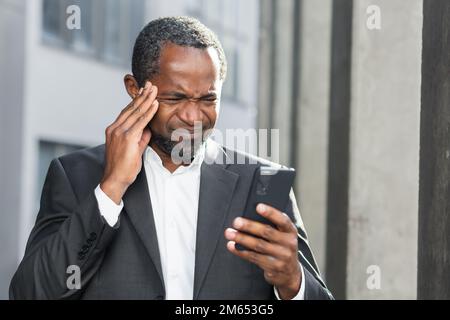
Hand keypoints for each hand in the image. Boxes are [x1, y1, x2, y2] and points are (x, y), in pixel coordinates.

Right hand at [100, 81, 158, 203]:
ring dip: (146, 100)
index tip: (144, 91)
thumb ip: (141, 137)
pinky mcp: (127, 138)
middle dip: (142, 95)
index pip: (127, 111)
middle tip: (150, 84)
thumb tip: (148, 129)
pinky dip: (148, 112)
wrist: (115, 180)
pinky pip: (140, 122)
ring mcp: (120, 132)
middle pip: (131, 108)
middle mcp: (115, 128)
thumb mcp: (134, 149)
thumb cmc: (123, 168)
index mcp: (114, 129)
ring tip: (154, 90)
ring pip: (135, 112)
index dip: (136, 101)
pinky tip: (154, 104)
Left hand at [224, 203, 301, 299]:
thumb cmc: (282, 246)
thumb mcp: (283, 235)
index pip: (282, 220)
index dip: (271, 213)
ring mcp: (282, 257)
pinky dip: (241, 251)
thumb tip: (249, 216)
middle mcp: (289, 243)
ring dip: (242, 238)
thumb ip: (273, 226)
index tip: (258, 206)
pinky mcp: (273, 267)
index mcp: (291, 231)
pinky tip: (232, 246)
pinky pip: (254, 257)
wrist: (290, 272)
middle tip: (236, 222)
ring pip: (258, 245)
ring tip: (229, 233)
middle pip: (267, 232)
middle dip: (249, 226)